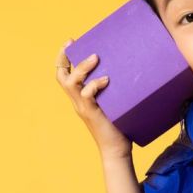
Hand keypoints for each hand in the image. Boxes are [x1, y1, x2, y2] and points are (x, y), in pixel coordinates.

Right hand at [55, 41, 132, 157]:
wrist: (117, 150)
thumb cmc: (119, 126)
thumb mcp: (114, 103)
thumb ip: (115, 89)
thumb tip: (131, 69)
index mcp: (80, 98)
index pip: (63, 76)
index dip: (63, 58)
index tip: (70, 42)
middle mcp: (78, 102)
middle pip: (62, 76)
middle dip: (64, 57)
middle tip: (73, 43)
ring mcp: (84, 107)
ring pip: (72, 83)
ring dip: (82, 68)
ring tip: (95, 57)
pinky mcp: (92, 114)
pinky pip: (87, 96)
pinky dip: (95, 85)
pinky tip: (106, 80)